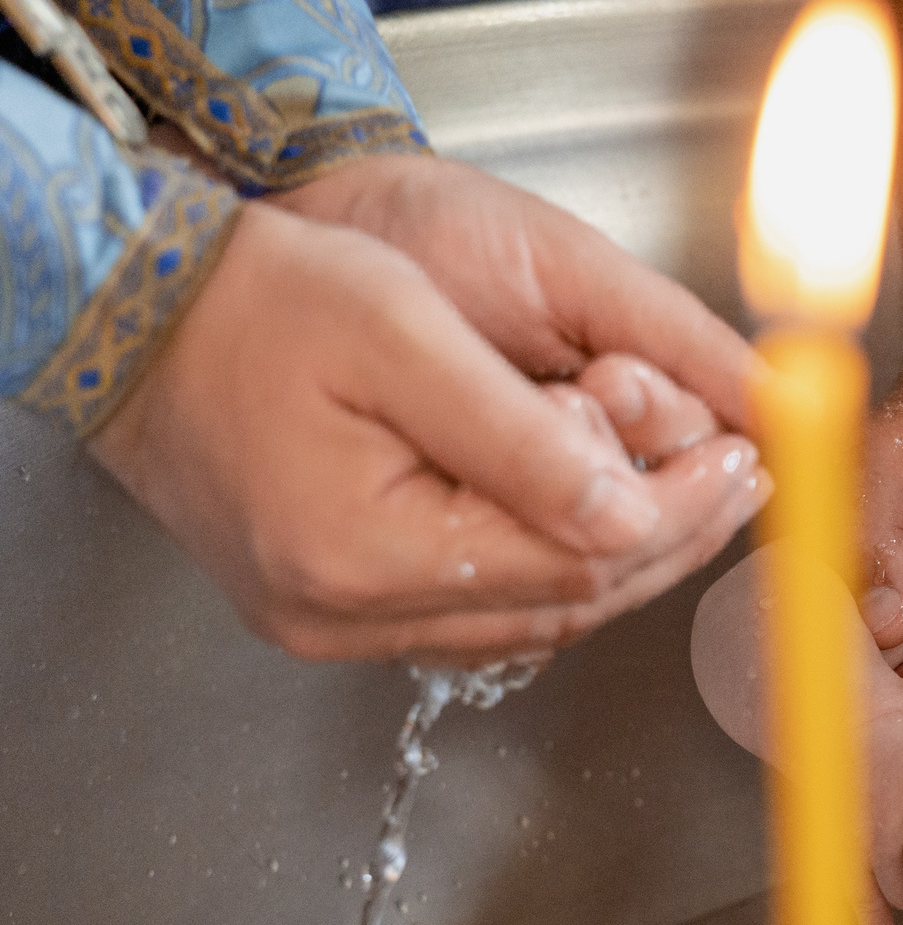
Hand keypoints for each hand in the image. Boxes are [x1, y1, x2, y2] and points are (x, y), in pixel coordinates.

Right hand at [90, 205, 768, 661]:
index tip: (746, 455)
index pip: (576, 559)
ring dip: (618, 551)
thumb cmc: (261, 299)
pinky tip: (596, 507)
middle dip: (668, 533)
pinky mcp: (327, 606)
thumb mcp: (403, 335)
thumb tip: (634, 509)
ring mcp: (331, 624)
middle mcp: (345, 615)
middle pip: (564, 601)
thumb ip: (520, 437)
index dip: (680, 510)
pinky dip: (549, 562)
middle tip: (740, 470)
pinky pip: (477, 609)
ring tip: (691, 482)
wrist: (135, 317)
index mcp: (364, 552)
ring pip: (530, 615)